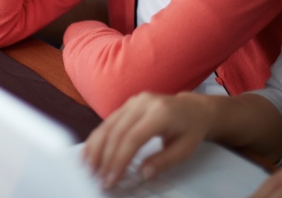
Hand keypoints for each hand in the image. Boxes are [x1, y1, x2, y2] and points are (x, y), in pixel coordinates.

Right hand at [83, 92, 212, 188]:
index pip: (133, 138)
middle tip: (98, 178)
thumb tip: (143, 173)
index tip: (111, 179)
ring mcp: (132, 101)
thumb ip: (163, 161)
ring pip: (108, 125)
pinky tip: (89, 152)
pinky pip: (108, 121)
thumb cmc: (190, 130)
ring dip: (96, 148)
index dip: (119, 159)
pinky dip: (97, 138)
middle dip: (105, 158)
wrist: (193, 109)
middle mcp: (142, 103)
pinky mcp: (126, 104)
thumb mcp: (185, 150)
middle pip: (117, 131)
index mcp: (159, 113)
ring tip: (89, 168)